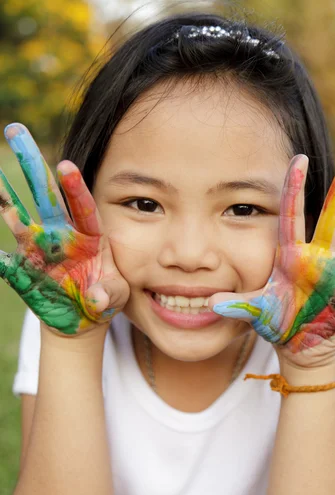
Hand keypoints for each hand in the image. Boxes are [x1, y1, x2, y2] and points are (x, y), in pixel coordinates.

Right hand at [0, 123, 129, 336]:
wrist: (82, 317)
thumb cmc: (106, 299)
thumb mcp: (116, 297)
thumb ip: (109, 294)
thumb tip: (95, 299)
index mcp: (90, 235)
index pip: (83, 207)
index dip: (75, 187)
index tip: (66, 166)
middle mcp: (61, 233)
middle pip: (45, 195)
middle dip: (32, 164)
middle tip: (16, 130)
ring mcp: (39, 247)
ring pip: (16, 216)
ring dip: (2, 196)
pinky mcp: (22, 267)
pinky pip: (3, 261)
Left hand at [210, 147, 334, 366]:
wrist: (295, 345)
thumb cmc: (276, 320)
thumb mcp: (255, 310)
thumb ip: (237, 305)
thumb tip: (209, 303)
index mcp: (293, 258)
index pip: (292, 216)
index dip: (294, 188)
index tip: (298, 157)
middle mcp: (320, 261)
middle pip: (334, 216)